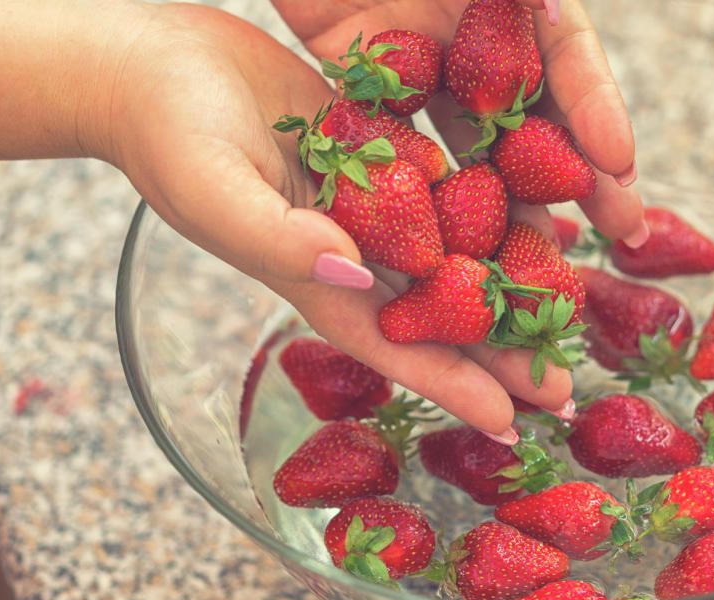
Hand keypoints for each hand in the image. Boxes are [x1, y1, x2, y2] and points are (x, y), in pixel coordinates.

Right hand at [97, 4, 575, 440]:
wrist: (147, 64)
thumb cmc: (164, 133)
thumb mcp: (212, 190)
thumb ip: (278, 238)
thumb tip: (352, 269)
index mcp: (310, 271)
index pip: (392, 342)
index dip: (450, 383)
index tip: (510, 420)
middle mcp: (347, 244)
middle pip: (436, 311)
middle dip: (497, 353)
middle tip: (563, 391)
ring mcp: (363, 195)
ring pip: (450, 249)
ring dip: (506, 281)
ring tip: (566, 311)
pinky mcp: (373, 143)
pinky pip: (443, 180)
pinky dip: (491, 199)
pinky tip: (541, 211)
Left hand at [272, 0, 647, 244]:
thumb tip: (558, 14)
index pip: (570, 56)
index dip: (598, 111)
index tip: (621, 165)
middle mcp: (477, 33)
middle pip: (538, 111)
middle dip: (579, 172)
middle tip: (622, 230)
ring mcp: (424, 63)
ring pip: (477, 141)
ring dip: (513, 196)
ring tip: (543, 250)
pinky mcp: (366, 83)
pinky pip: (402, 141)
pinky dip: (427, 188)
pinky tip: (453, 235)